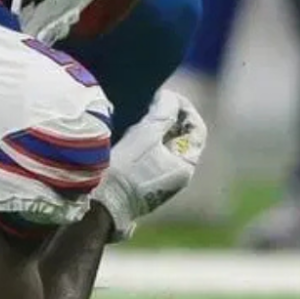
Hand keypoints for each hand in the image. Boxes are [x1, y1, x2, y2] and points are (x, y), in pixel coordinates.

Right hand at [91, 88, 206, 239]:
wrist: (103, 201)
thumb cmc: (127, 168)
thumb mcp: (147, 133)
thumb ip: (163, 111)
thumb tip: (169, 97)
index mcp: (185, 167)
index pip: (197, 130)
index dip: (185, 109)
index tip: (168, 96)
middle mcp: (178, 176)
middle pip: (181, 137)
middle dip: (169, 117)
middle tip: (153, 102)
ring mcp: (161, 180)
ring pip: (165, 145)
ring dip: (156, 127)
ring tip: (140, 115)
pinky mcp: (145, 181)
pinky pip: (153, 155)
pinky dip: (147, 140)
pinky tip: (132, 132)